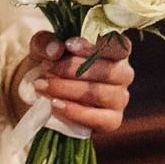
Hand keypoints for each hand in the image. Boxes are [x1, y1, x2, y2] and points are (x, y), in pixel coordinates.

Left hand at [17, 32, 132, 134]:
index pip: (118, 45)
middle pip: (108, 71)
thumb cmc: (49, 63)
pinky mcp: (112, 120)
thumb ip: (46, 42)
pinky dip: (74, 111)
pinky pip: (99, 118)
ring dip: (68, 89)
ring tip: (44, 86)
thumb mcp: (43, 47)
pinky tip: (55, 104)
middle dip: (73, 69)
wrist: (41, 93)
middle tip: (48, 69)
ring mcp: (120, 98)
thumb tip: (56, 49)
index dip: (94, 46)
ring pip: (100, 93)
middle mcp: (123, 73)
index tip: (68, 45)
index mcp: (115, 50)